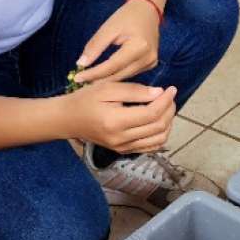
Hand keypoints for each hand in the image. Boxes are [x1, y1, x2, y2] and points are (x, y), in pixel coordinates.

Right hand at [63, 81, 177, 153]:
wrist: (67, 119)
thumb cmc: (85, 100)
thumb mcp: (107, 88)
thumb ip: (134, 91)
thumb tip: (159, 93)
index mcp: (115, 121)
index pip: (151, 113)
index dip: (165, 101)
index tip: (171, 88)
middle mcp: (121, 139)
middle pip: (158, 127)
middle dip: (169, 110)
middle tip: (169, 96)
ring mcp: (123, 148)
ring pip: (158, 139)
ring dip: (168, 122)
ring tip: (166, 107)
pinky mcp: (123, 151)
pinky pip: (150, 147)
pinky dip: (161, 134)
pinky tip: (159, 120)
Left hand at [74, 0, 161, 84]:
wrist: (147, 10)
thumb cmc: (127, 16)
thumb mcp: (108, 28)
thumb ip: (95, 46)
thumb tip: (81, 64)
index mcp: (139, 46)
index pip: (113, 65)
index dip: (94, 73)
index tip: (77, 77)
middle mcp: (148, 58)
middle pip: (119, 74)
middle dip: (98, 79)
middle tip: (80, 80)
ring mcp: (151, 62)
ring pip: (124, 76)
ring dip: (107, 79)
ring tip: (89, 80)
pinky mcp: (151, 64)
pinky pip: (130, 73)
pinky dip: (116, 74)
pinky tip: (104, 75)